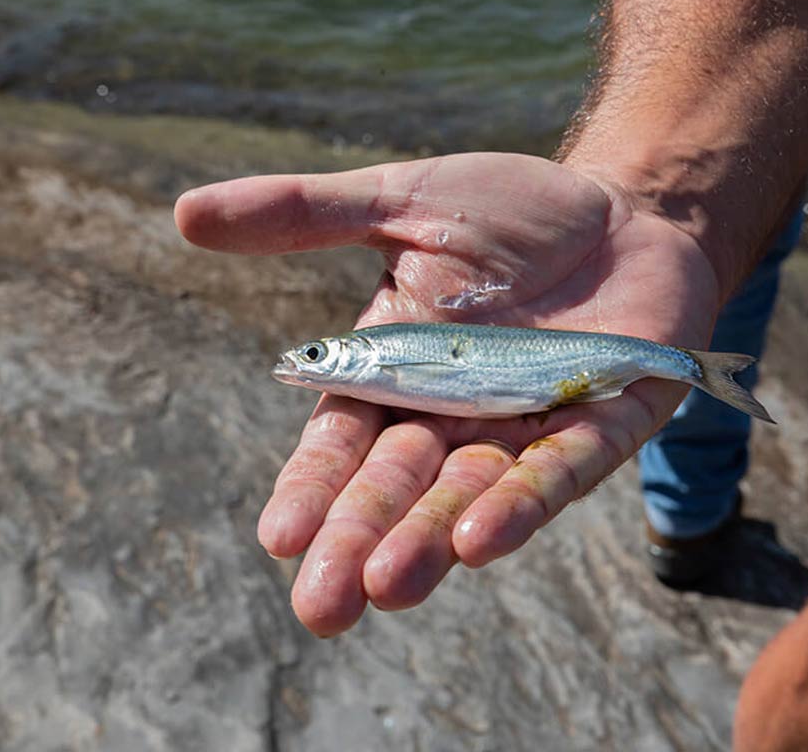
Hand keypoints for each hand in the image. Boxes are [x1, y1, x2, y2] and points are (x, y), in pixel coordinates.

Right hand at [175, 152, 720, 635]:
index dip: (315, 487)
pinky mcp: (603, 422)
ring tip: (390, 585)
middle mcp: (459, 414)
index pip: (346, 440)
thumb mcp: (404, 201)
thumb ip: (306, 214)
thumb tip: (183, 214)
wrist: (623, 209)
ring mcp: (531, 424)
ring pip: (474, 493)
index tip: (279, 536)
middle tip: (323, 607)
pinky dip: (524, 502)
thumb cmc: (512, 212)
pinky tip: (481, 539)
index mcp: (403, 371)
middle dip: (362, 540)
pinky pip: (561, 470)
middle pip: (403, 485)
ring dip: (433, 538)